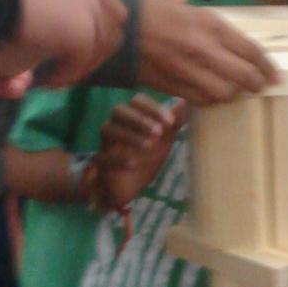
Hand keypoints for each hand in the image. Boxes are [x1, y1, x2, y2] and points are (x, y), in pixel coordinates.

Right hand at [86, 96, 185, 211]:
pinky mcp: (101, 163)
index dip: (153, 108)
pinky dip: (119, 158)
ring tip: (149, 146)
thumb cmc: (147, 156)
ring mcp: (106, 143)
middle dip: (139, 119)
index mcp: (131, 116)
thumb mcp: (164, 140)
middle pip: (118, 111)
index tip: (170, 121)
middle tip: (159, 131)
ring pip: (108, 130)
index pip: (137, 101)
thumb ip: (173, 122)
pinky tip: (134, 163)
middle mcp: (115, 125)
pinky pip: (103, 157)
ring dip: (130, 136)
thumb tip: (186, 101)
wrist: (131, 185)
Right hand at [136, 0, 278, 104]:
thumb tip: (246, 56)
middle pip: (244, 77)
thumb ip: (223, 35)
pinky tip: (216, 94)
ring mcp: (190, 70)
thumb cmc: (165, 17)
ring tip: (238, 91)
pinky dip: (214, 100)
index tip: (276, 77)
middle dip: (257, 85)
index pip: (252, 52)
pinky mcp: (175, 86)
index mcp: (213, 26)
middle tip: (261, 87)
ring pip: (226, 93)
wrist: (128, 28)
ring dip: (235, 94)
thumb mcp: (199, 15)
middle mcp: (205, 49)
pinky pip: (204, 100)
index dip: (268, 68)